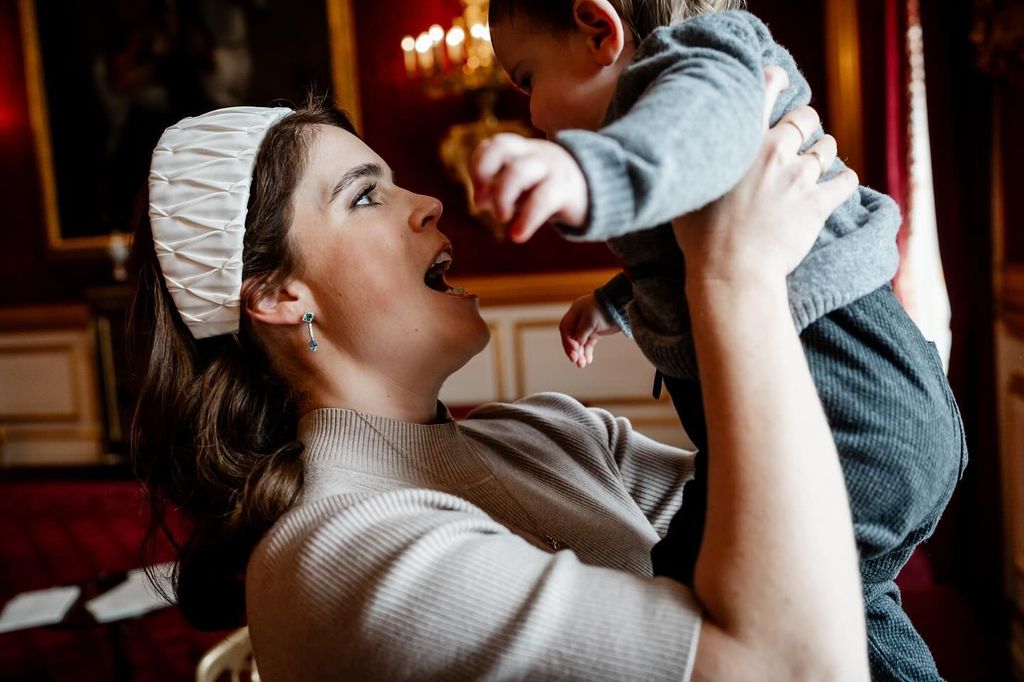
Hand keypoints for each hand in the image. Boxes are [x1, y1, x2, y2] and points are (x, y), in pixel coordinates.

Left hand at [470, 134, 588, 242]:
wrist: (600, 193)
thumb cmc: (551, 190)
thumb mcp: (524, 188)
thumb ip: (499, 191)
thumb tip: (480, 200)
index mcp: (523, 150)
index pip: (494, 144)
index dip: (478, 164)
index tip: (477, 190)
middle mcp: (535, 153)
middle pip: (503, 148)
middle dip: (484, 175)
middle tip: (481, 205)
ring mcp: (551, 168)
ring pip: (519, 171)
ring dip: (501, 195)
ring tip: (501, 218)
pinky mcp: (566, 190)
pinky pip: (543, 199)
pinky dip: (526, 219)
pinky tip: (517, 236)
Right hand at [558, 294, 620, 367]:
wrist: (622, 305)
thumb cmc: (605, 309)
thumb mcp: (591, 319)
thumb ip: (581, 331)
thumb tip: (577, 343)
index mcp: (575, 312)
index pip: (565, 328)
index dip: (567, 340)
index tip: (574, 349)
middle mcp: (578, 320)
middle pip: (571, 337)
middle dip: (573, 350)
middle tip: (575, 361)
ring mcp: (587, 326)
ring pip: (580, 343)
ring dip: (580, 354)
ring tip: (582, 365)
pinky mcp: (595, 332)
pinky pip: (588, 344)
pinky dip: (587, 352)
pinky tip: (588, 361)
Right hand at [672, 66, 857, 289]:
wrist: (730, 270)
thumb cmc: (701, 237)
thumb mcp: (690, 190)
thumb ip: (700, 165)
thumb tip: (690, 156)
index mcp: (742, 144)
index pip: (763, 92)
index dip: (775, 80)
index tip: (780, 80)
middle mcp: (774, 151)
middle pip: (805, 118)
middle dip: (806, 125)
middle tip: (802, 136)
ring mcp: (799, 177)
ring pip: (828, 148)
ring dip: (824, 152)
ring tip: (818, 163)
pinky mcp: (819, 203)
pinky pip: (846, 181)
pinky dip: (845, 181)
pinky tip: (840, 185)